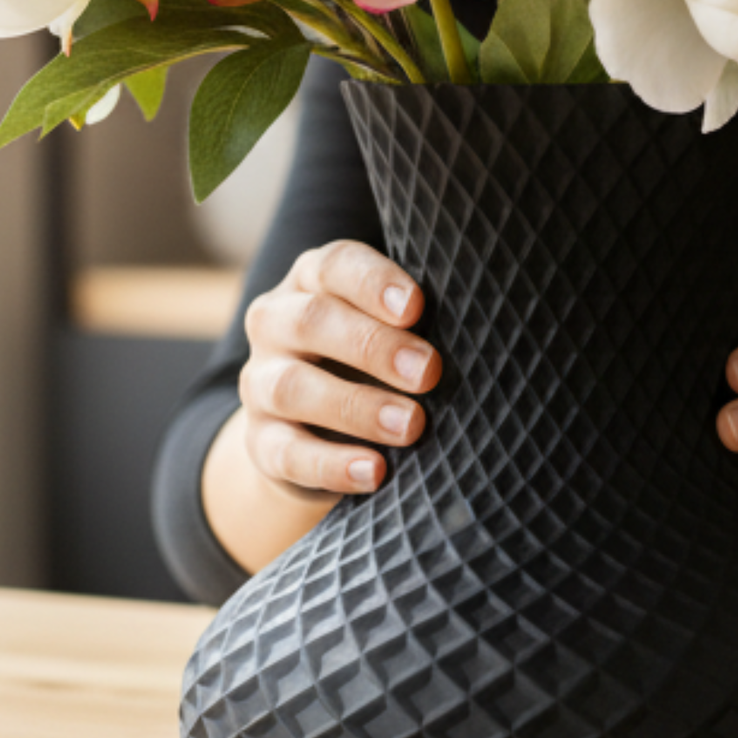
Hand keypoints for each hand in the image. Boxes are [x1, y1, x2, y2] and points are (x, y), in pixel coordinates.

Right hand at [236, 240, 440, 501]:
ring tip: (411, 425)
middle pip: (312, 321)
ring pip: (291, 387)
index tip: (417, 306)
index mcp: (311, 280)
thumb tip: (479, 336)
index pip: (335, 265)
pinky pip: (286, 452)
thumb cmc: (374, 358)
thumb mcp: (390, 328)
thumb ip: (416, 323)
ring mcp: (258, 382)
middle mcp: (276, 322)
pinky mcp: (258, 440)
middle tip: (429, 372)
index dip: (374, 283)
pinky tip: (376, 472)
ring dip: (356, 407)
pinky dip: (331, 465)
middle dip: (373, 346)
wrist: (311, 426)